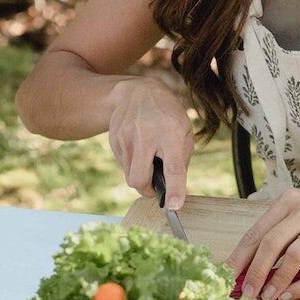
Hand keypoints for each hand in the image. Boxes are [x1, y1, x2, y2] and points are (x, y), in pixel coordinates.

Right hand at [107, 76, 193, 205]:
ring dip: (140, 176)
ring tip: (148, 157)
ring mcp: (127, 138)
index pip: (172, 167)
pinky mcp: (115, 140)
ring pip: (129, 176)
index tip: (174, 207)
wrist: (138, 92)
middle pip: (139, 179)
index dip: (175, 189)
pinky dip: (132, 164)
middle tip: (155, 189)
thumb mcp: (184, 132)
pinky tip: (138, 147)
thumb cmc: (168, 115)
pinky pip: (124, 165)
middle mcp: (147, 136)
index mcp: (171, 134)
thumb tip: (173, 189)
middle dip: (147, 191)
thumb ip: (180, 160)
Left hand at [225, 189, 299, 299]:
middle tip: (245, 293)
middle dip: (255, 272)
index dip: (240, 257)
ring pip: (294, 256)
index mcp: (290, 200)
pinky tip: (290, 295)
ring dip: (277, 281)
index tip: (227, 276)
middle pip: (272, 243)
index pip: (257, 231)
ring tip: (267, 297)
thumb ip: (277, 230)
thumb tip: (247, 263)